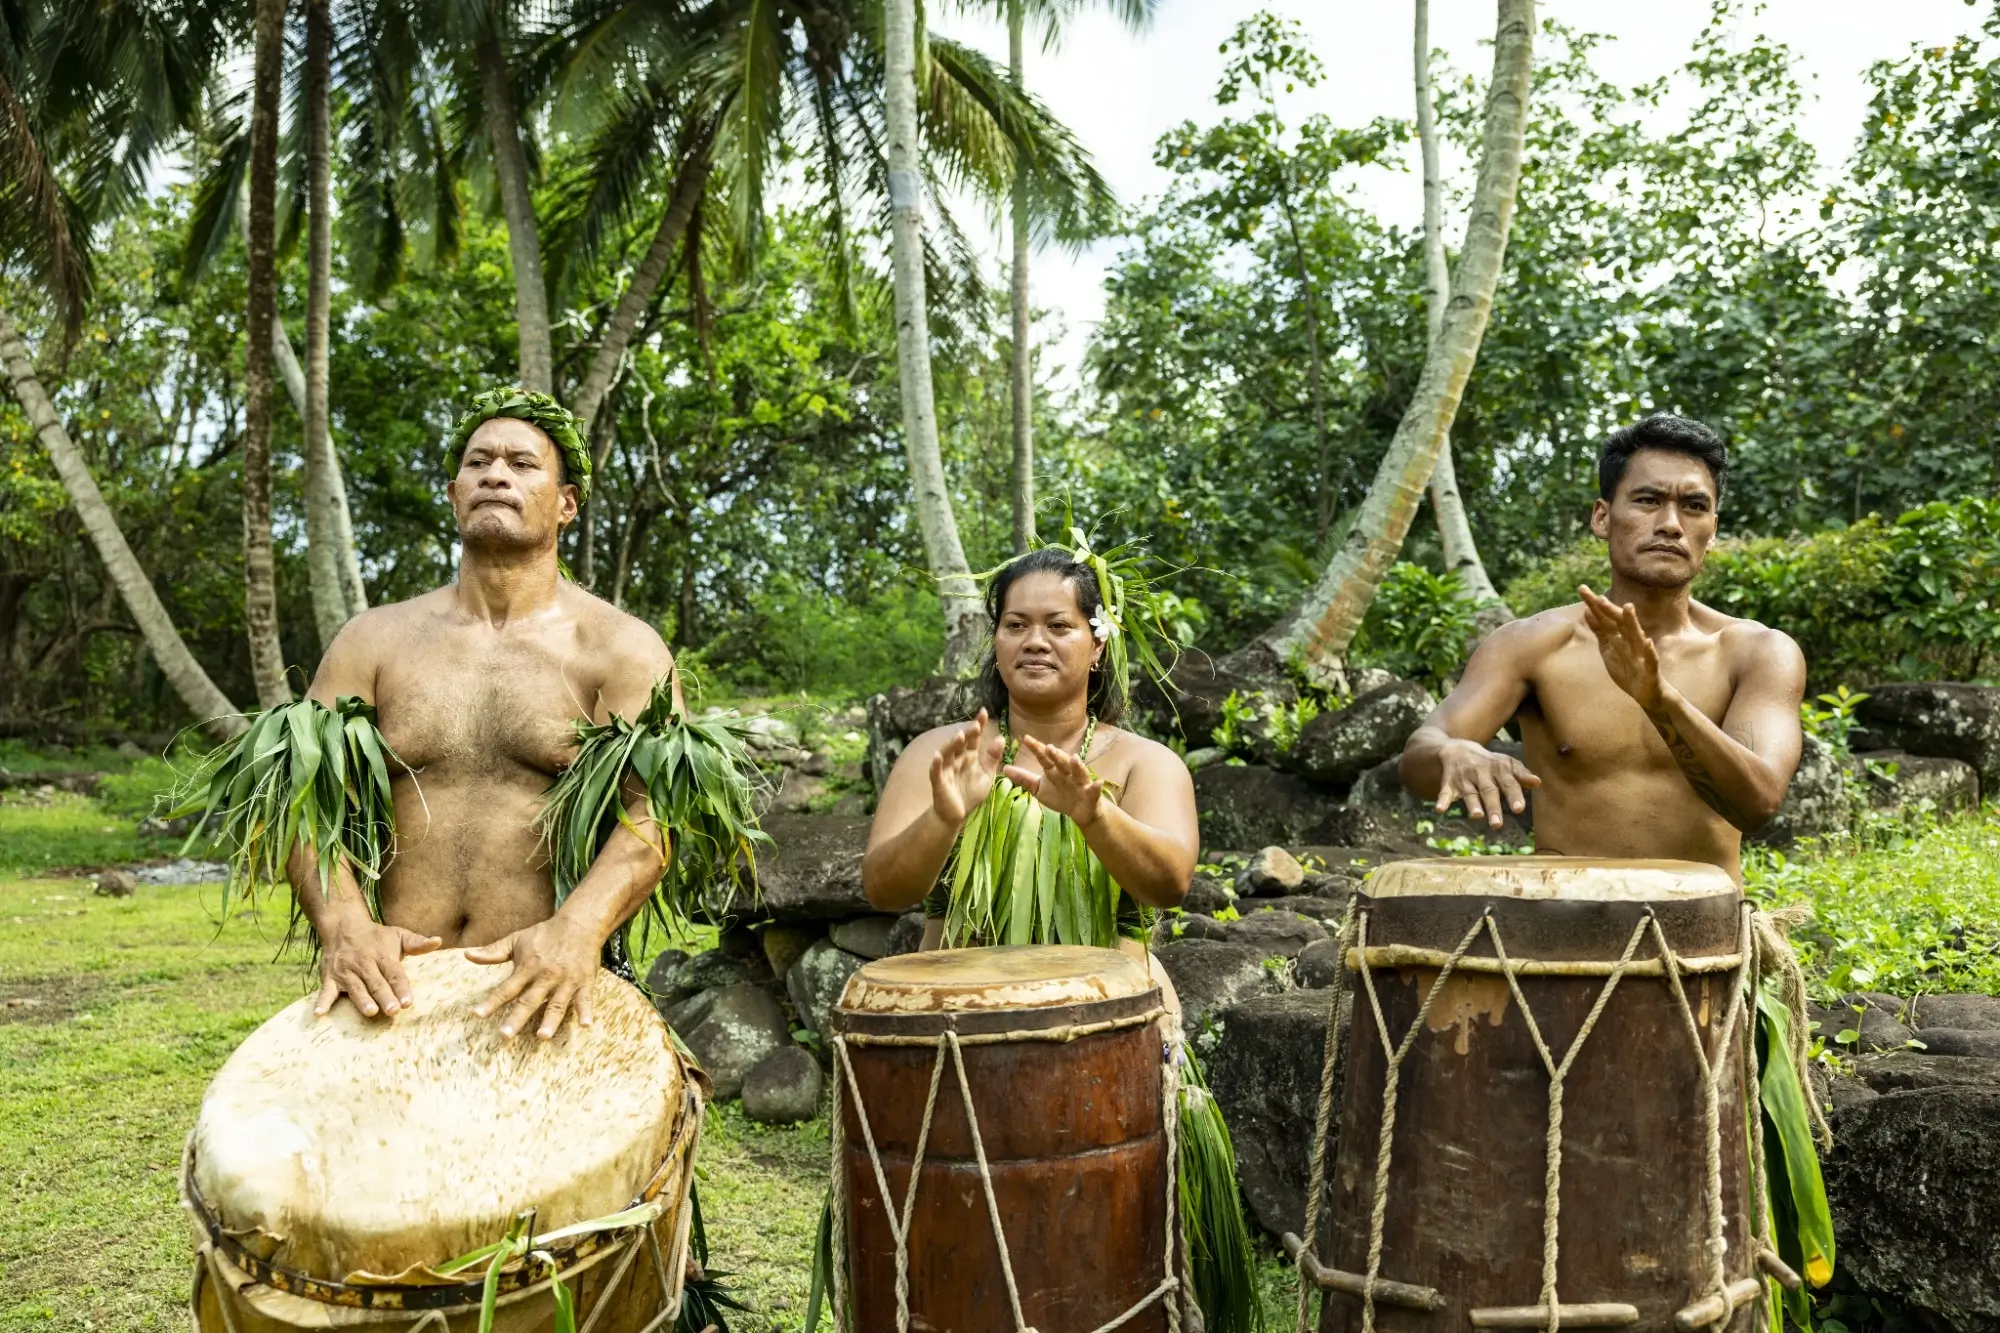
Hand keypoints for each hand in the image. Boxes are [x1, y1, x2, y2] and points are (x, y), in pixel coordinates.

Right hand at [315, 916, 441, 1018]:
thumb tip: (438, 941)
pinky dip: (321, 1002)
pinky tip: (319, 1014)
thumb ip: (417, 943)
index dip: (402, 987)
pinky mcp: (329, 977)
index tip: (409, 1002)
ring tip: (370, 1012)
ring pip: (355, 987)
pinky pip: (324, 991)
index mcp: (382, 956)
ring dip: (361, 1000)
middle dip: (385, 997)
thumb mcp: (398, 935)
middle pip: (376, 982)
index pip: (394, 973)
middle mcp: (364, 963)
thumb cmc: (376, 936)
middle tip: (393, 1011)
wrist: (343, 925)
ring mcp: (345, 971)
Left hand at [468, 914, 602, 1038]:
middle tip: (505, 1036)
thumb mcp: (517, 939)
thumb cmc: (545, 934)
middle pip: (529, 1001)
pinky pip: (585, 999)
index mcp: (527, 968)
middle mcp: (546, 977)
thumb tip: (467, 956)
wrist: (579, 924)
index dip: (491, 1002)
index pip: (506, 988)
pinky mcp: (584, 982)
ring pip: (557, 1004)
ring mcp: (566, 981)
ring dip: (550, 1021)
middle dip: (517, 1018)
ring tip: (543, 1036)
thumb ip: (493, 951)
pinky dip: (586, 1011)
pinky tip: (586, 1025)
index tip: (477, 1015)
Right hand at [929, 709, 1002, 828]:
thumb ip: (992, 758)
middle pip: (961, 744)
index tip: (983, 711)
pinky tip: (938, 756)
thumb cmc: (970, 794)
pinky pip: (936, 772)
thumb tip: (1001, 738)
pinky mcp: (939, 782)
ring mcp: (946, 770)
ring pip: (947, 754)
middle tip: (976, 725)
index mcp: (969, 757)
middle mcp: (956, 760)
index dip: (977, 725)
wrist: (956, 815)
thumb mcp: (986, 776)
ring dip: (952, 745)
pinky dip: (936, 764)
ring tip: (960, 736)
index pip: (973, 738)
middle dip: (967, 734)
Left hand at [1004, 733, 1106, 827]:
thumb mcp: (1039, 789)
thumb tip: (1005, 769)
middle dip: (1056, 755)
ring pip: (1079, 772)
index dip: (1036, 749)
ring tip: (1074, 758)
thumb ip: (1024, 779)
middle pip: (1061, 762)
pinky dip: (1096, 787)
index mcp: (1054, 770)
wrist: (1080, 811)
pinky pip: (1094, 790)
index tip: (1026, 739)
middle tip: (1049, 747)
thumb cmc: (1060, 796)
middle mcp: (1067, 772)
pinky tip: (1098, 783)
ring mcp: (1080, 782)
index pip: (1044, 758)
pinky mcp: (1091, 794)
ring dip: (1077, 765)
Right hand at [1435, 738, 1541, 829]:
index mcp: (1498, 768)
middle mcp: (1481, 773)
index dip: (1513, 795)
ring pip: (1469, 793)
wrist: (1456, 749)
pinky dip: (1442, 800)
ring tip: (1477, 816)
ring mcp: (1464, 779)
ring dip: (1472, 804)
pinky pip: (1445, 792)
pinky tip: (1440, 810)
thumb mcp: (1505, 764)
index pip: (1508, 783)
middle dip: (1493, 807)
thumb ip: (1520, 775)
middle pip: (1488, 791)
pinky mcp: (1449, 783)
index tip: (1519, 809)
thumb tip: (1538, 783)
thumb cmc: (1488, 763)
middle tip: (1498, 825)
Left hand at [1579, 584, 1663, 710]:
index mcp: (1620, 636)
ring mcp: (1642, 655)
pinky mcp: (1651, 670)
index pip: (1605, 617)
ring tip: (1628, 607)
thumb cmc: (1628, 668)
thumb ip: (1600, 630)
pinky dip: (1650, 652)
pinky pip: (1651, 660)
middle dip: (1610, 610)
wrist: (1647, 693)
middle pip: (1619, 623)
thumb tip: (1587, 609)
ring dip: (1633, 623)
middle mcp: (1631, 641)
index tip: (1582, 589)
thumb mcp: (1608, 648)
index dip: (1594, 605)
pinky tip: (1649, 643)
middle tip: (1599, 597)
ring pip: (1637, 636)